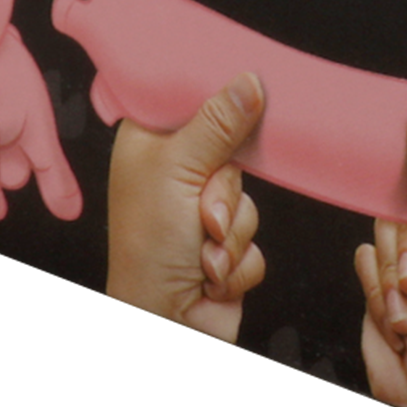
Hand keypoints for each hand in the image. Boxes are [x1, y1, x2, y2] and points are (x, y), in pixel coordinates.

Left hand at [107, 73, 266, 342]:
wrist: (163, 324)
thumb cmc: (148, 249)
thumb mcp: (179, 171)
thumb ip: (218, 123)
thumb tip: (250, 81)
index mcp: (149, 144)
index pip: (190, 101)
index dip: (219, 102)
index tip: (247, 95)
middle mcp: (174, 174)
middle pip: (234, 153)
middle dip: (226, 192)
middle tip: (203, 211)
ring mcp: (201, 211)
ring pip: (249, 199)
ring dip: (232, 232)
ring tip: (203, 251)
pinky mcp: (227, 246)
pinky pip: (257, 237)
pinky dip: (238, 259)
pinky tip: (211, 272)